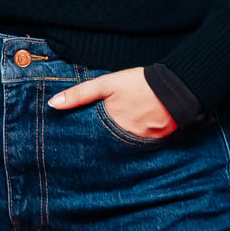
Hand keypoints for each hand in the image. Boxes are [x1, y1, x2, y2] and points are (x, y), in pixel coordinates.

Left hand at [48, 67, 176, 138]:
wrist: (176, 87)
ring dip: (117, 144)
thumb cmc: (139, 83)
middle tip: (89, 148)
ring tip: (110, 140)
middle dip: (98, 147)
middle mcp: (126, 138)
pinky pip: (140, 146)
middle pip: (106, 147)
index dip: (82, 144)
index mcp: (111, 125)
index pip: (91, 141)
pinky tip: (131, 135)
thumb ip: (80, 94)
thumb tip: (53, 104)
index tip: (73, 147)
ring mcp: (142, 142)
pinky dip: (134, 142)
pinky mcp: (156, 142)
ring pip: (123, 147)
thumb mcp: (106, 84)